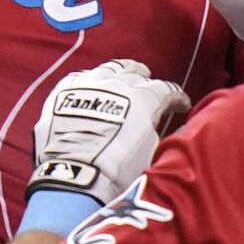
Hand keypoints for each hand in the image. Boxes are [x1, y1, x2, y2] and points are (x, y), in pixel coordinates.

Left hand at [28, 59, 188, 205]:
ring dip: (119, 73)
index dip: (176, 98)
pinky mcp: (63, 92)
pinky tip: (90, 86)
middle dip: (146, 80)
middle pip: (135, 73)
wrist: (75, 174)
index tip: (180, 104)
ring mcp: (88, 84)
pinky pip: (79, 78)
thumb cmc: (119, 170)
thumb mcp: (152, 151)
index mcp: (144, 98)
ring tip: (122, 76)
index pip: (166, 90)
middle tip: (149, 85)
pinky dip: (89, 81)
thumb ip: (157, 130)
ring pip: (108, 69)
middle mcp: (117, 84)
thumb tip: (161, 124)